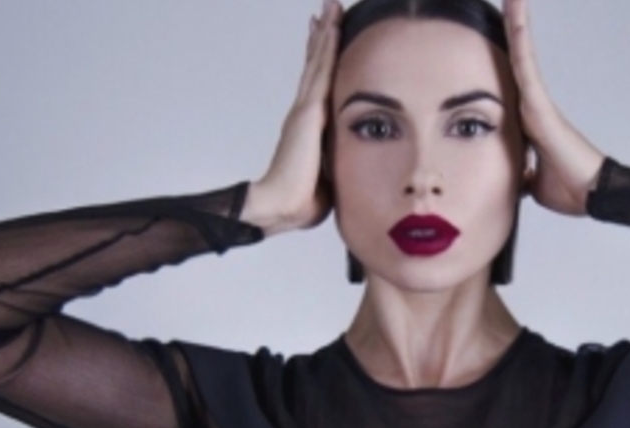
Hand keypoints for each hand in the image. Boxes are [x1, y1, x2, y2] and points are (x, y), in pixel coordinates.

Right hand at [242, 0, 341, 235]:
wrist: (281, 206)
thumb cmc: (302, 200)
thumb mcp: (327, 177)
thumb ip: (335, 164)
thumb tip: (348, 168)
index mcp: (308, 127)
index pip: (316, 86)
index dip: (319, 61)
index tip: (323, 39)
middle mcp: (304, 112)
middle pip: (314, 66)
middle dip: (321, 37)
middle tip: (326, 11)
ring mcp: (304, 109)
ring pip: (318, 61)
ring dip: (325, 33)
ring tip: (329, 7)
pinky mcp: (309, 111)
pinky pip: (321, 70)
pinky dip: (326, 46)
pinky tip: (331, 26)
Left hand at [504, 0, 606, 215]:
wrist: (592, 195)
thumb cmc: (569, 188)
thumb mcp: (532, 183)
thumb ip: (521, 174)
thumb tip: (512, 182)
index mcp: (528, 123)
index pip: (508, 85)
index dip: (500, 61)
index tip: (488, 41)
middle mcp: (532, 105)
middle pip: (515, 60)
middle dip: (510, 30)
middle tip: (508, 0)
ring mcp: (536, 101)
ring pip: (519, 53)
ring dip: (515, 22)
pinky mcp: (538, 102)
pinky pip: (524, 62)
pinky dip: (518, 36)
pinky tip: (513, 9)